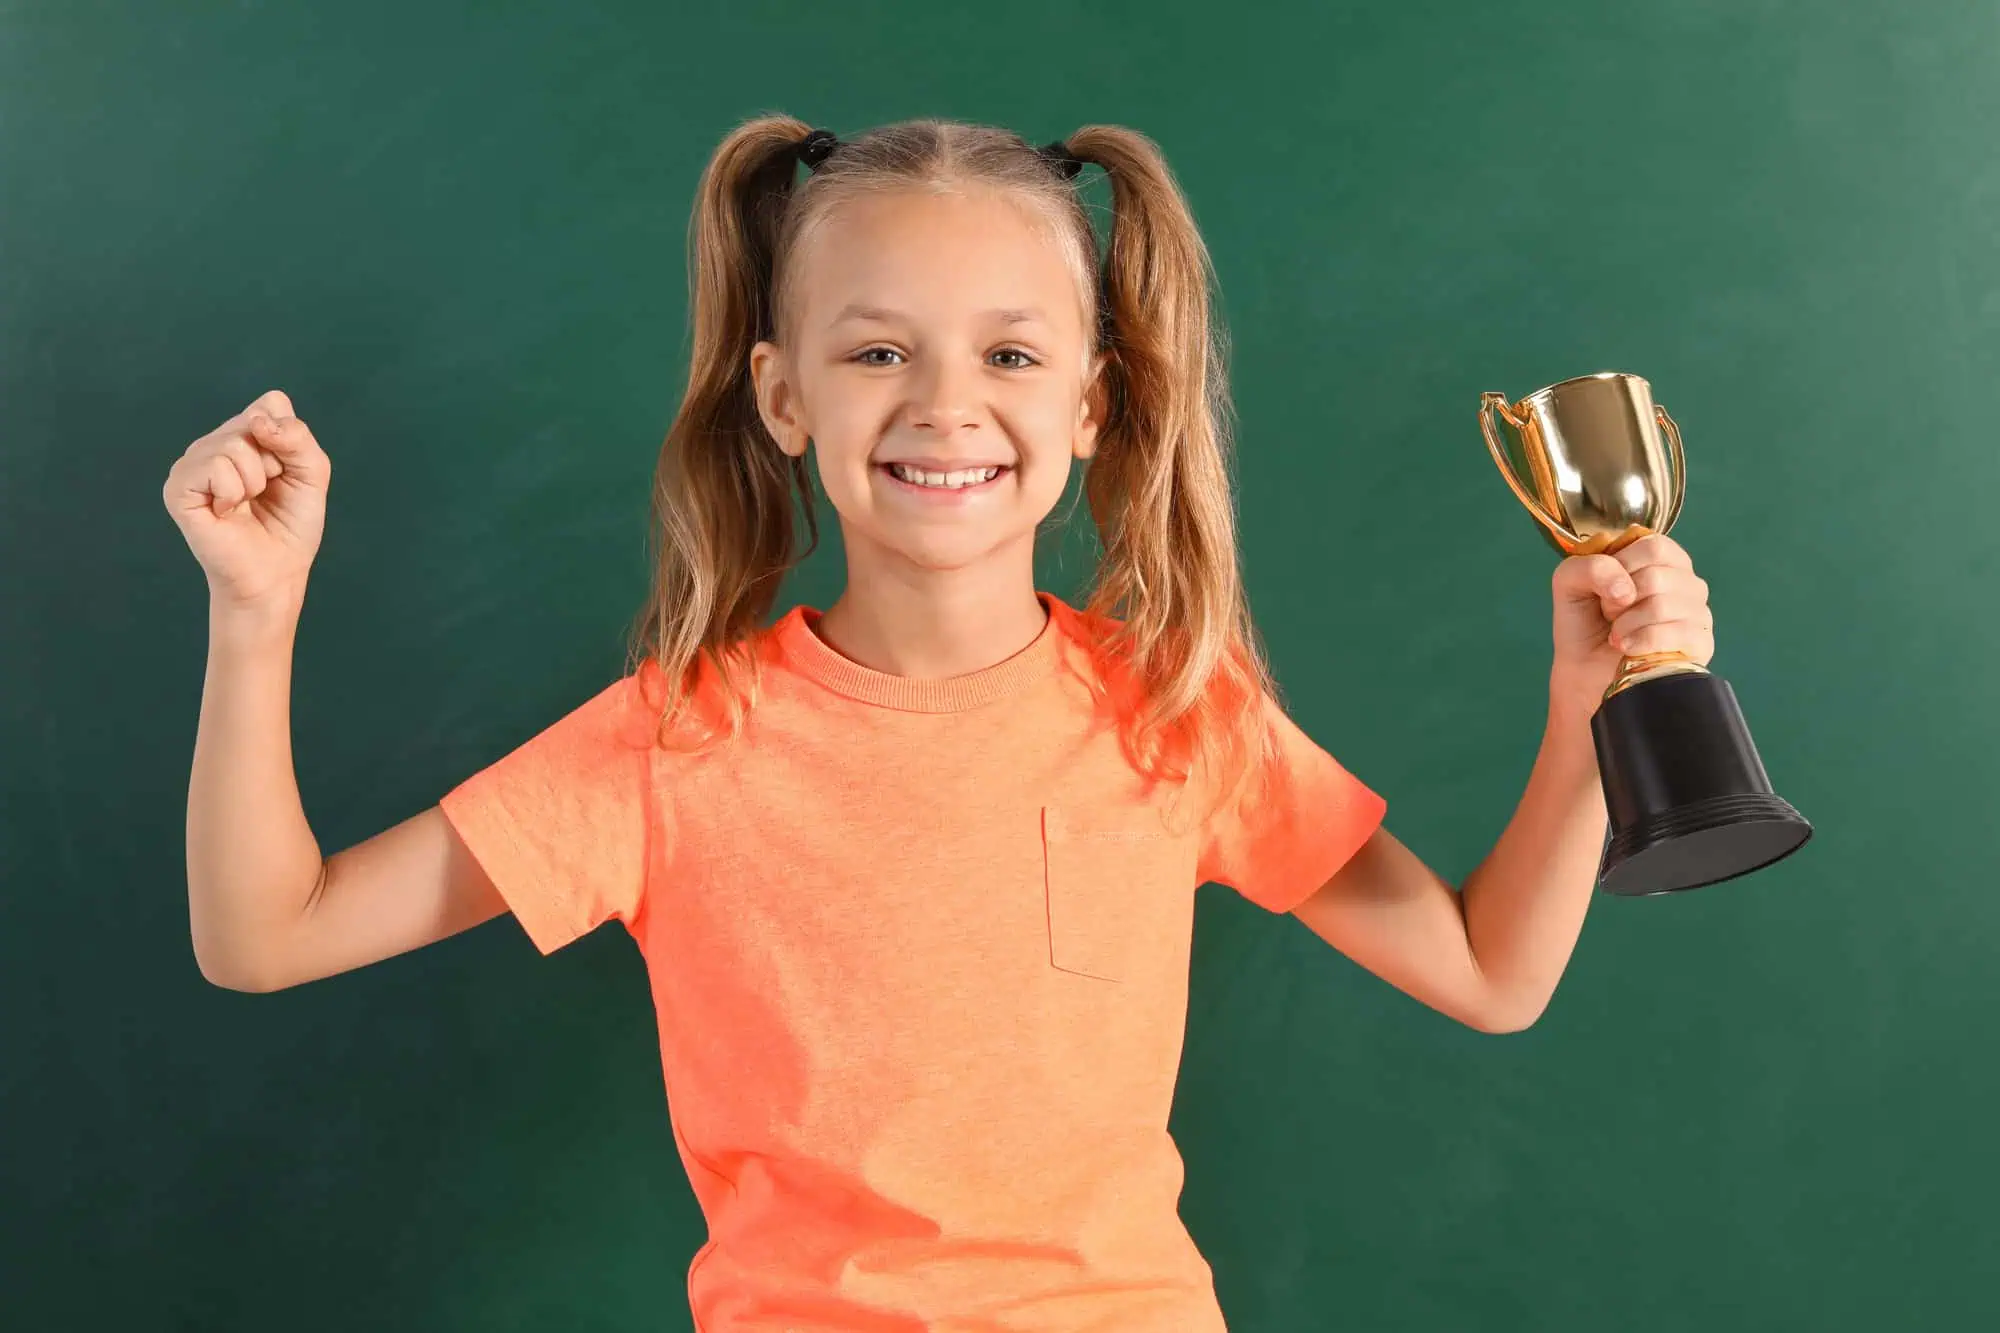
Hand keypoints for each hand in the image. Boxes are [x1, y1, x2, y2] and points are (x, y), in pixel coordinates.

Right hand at [162, 389, 331, 612]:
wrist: (275, 573)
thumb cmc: (290, 525)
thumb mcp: (312, 473)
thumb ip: (297, 438)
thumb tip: (258, 422)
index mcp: (243, 434)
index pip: (271, 403)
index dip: (289, 440)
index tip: (285, 472)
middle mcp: (214, 443)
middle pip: (255, 421)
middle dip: (275, 464)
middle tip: (264, 494)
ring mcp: (192, 463)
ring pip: (235, 444)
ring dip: (254, 481)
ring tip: (245, 504)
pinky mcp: (177, 487)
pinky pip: (214, 467)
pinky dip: (233, 492)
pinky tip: (226, 511)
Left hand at [1547, 533, 1713, 726]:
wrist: (1584, 668)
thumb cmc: (1583, 621)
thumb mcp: (1570, 580)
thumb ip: (1589, 566)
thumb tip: (1625, 587)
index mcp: (1660, 558)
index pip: (1654, 546)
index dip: (1623, 566)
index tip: (1605, 587)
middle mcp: (1685, 581)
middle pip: (1658, 577)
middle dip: (1619, 600)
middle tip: (1610, 615)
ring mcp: (1698, 612)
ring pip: (1664, 605)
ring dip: (1626, 623)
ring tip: (1616, 634)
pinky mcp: (1701, 644)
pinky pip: (1677, 634)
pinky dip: (1641, 641)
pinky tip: (1627, 648)